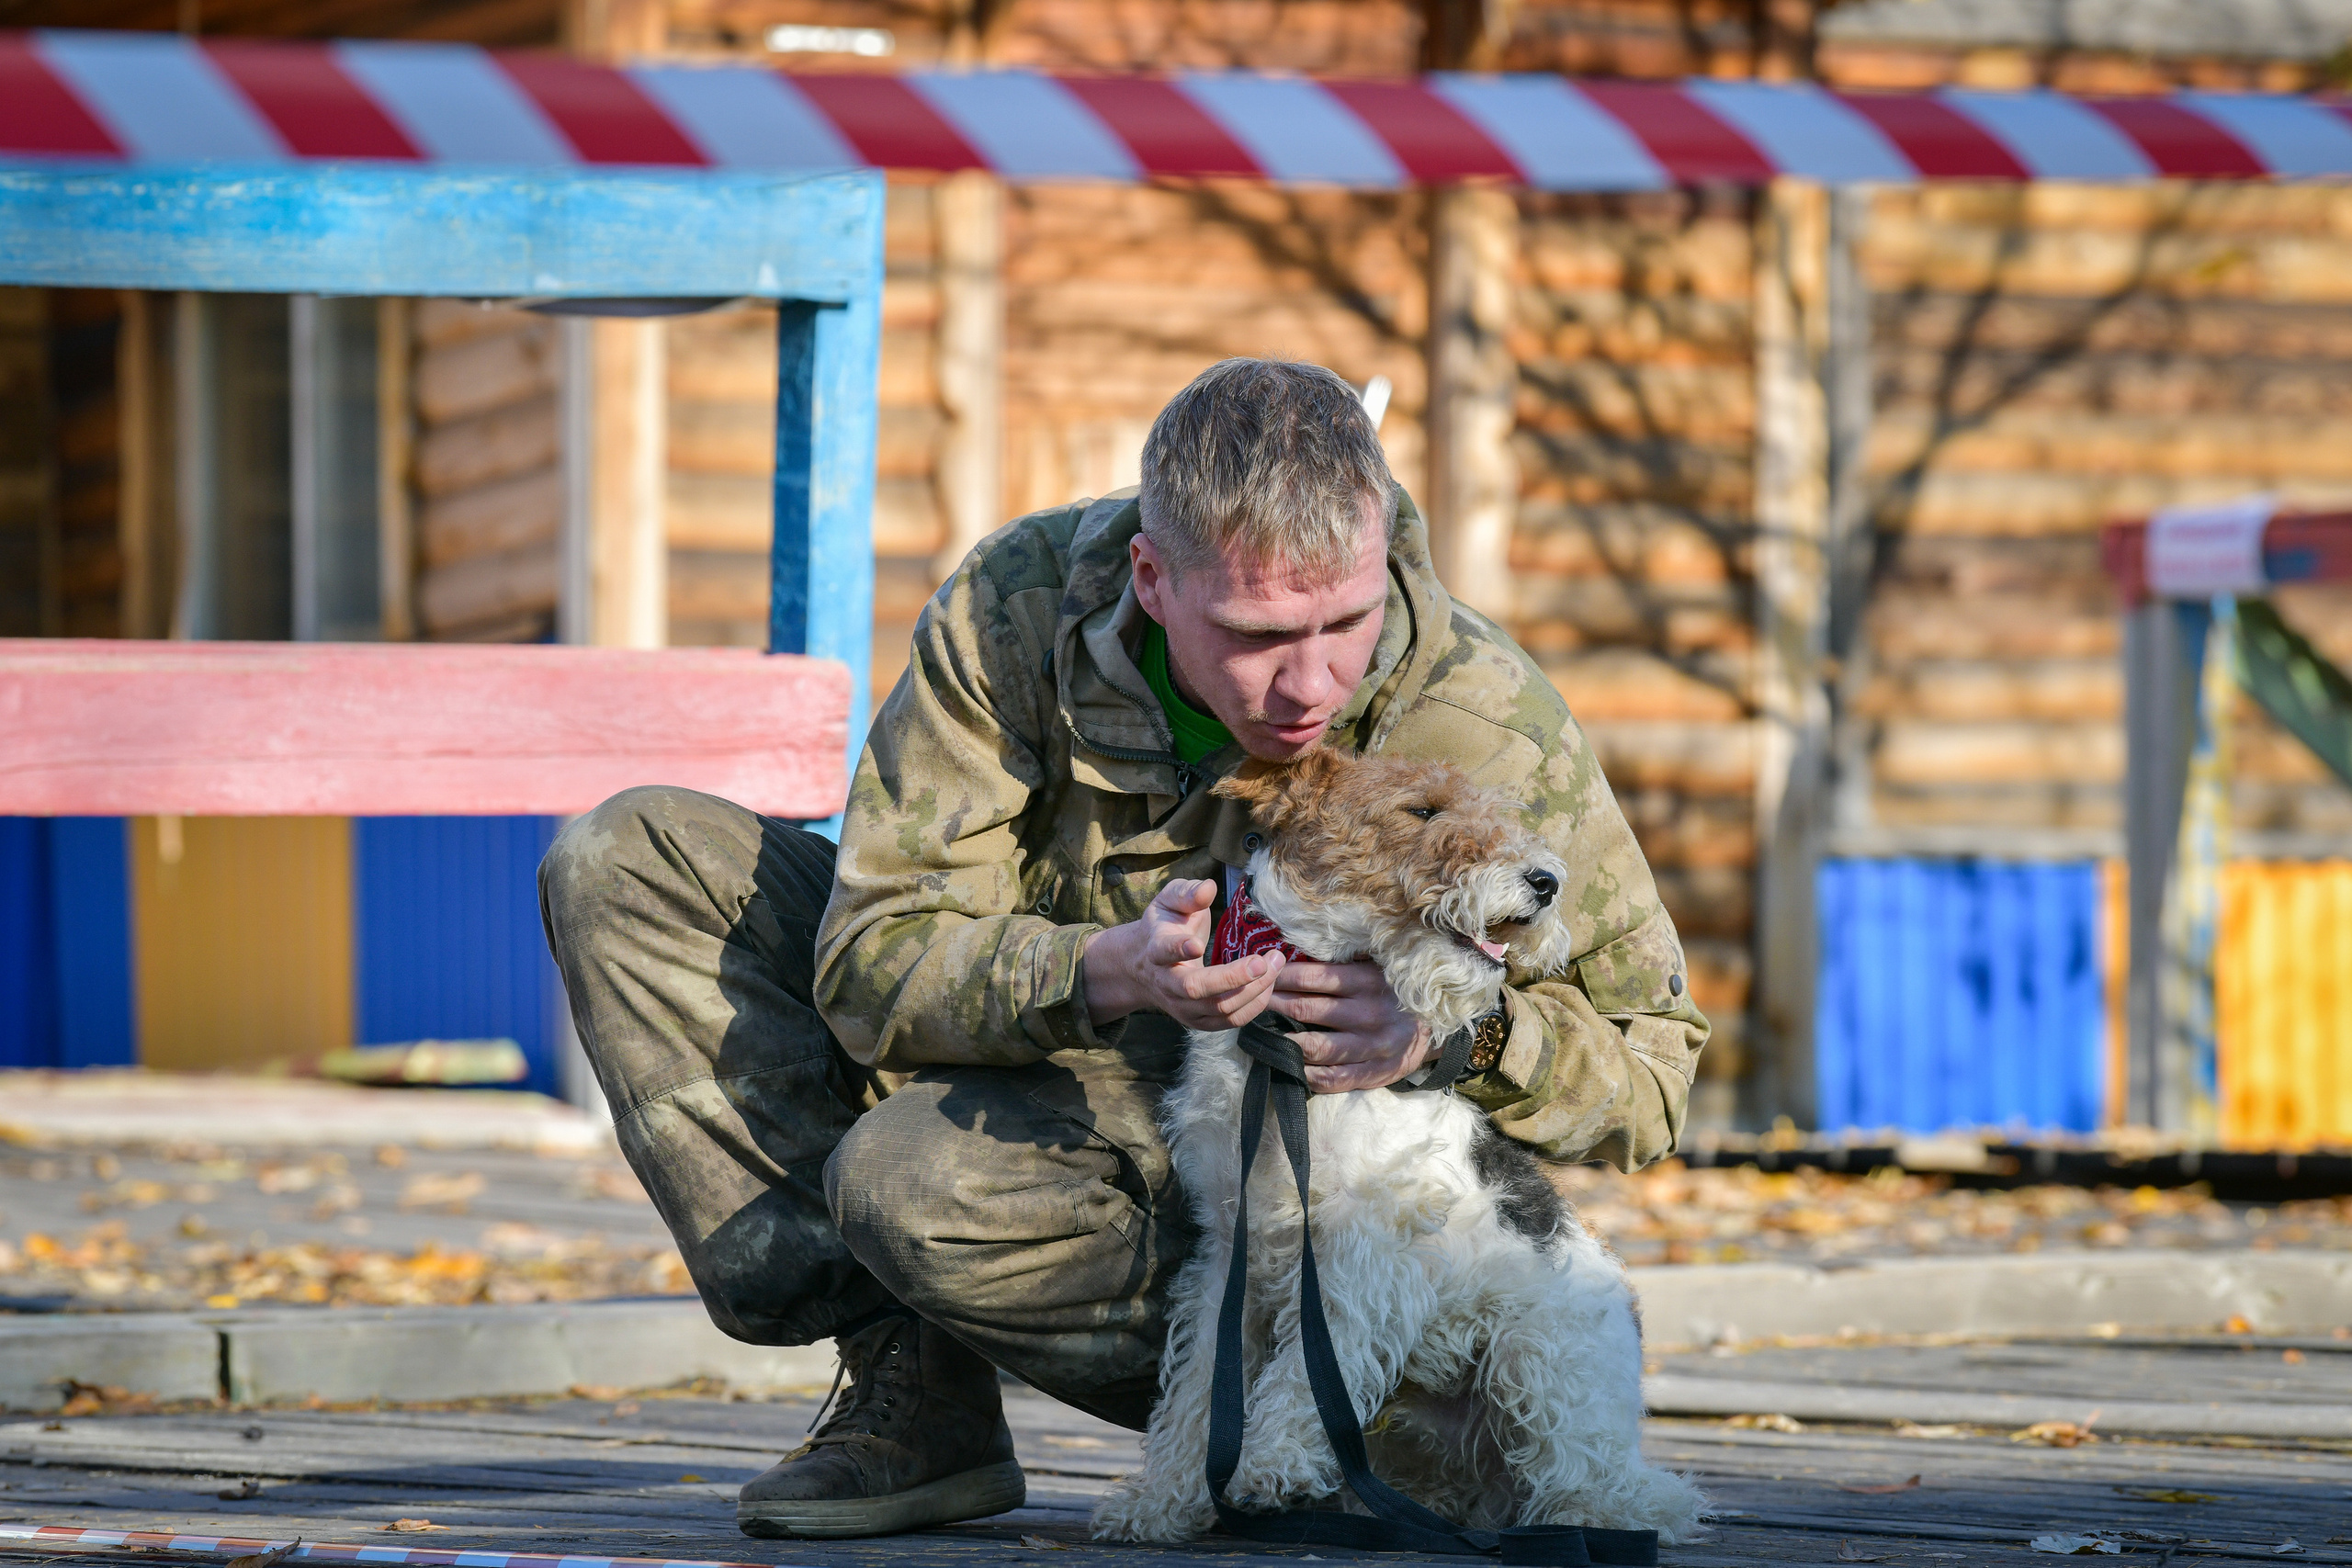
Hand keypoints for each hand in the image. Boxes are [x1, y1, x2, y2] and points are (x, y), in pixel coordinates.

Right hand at [1082, 879, 1286, 1030]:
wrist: (1143, 967)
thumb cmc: (1164, 927)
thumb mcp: (1169, 902)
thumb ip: (1187, 893)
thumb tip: (1209, 888)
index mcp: (1156, 950)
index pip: (1163, 952)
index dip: (1178, 949)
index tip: (1197, 944)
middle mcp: (1167, 984)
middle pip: (1195, 989)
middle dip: (1231, 978)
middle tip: (1262, 961)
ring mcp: (1183, 1007)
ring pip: (1219, 1008)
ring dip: (1253, 989)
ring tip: (1276, 964)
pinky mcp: (1199, 1021)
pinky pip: (1231, 1020)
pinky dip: (1255, 1004)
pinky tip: (1269, 982)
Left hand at [1270, 960, 1432, 1091]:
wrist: (1441, 1027)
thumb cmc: (1398, 993)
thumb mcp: (1377, 969)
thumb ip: (1344, 965)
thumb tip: (1296, 957)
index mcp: (1367, 982)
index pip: (1312, 977)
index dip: (1281, 977)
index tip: (1263, 977)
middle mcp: (1368, 1013)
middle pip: (1306, 1009)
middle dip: (1274, 1005)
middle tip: (1254, 1003)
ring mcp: (1371, 1046)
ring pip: (1314, 1046)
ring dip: (1283, 1041)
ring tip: (1264, 1034)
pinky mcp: (1374, 1073)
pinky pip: (1333, 1078)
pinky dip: (1306, 1074)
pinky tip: (1290, 1066)